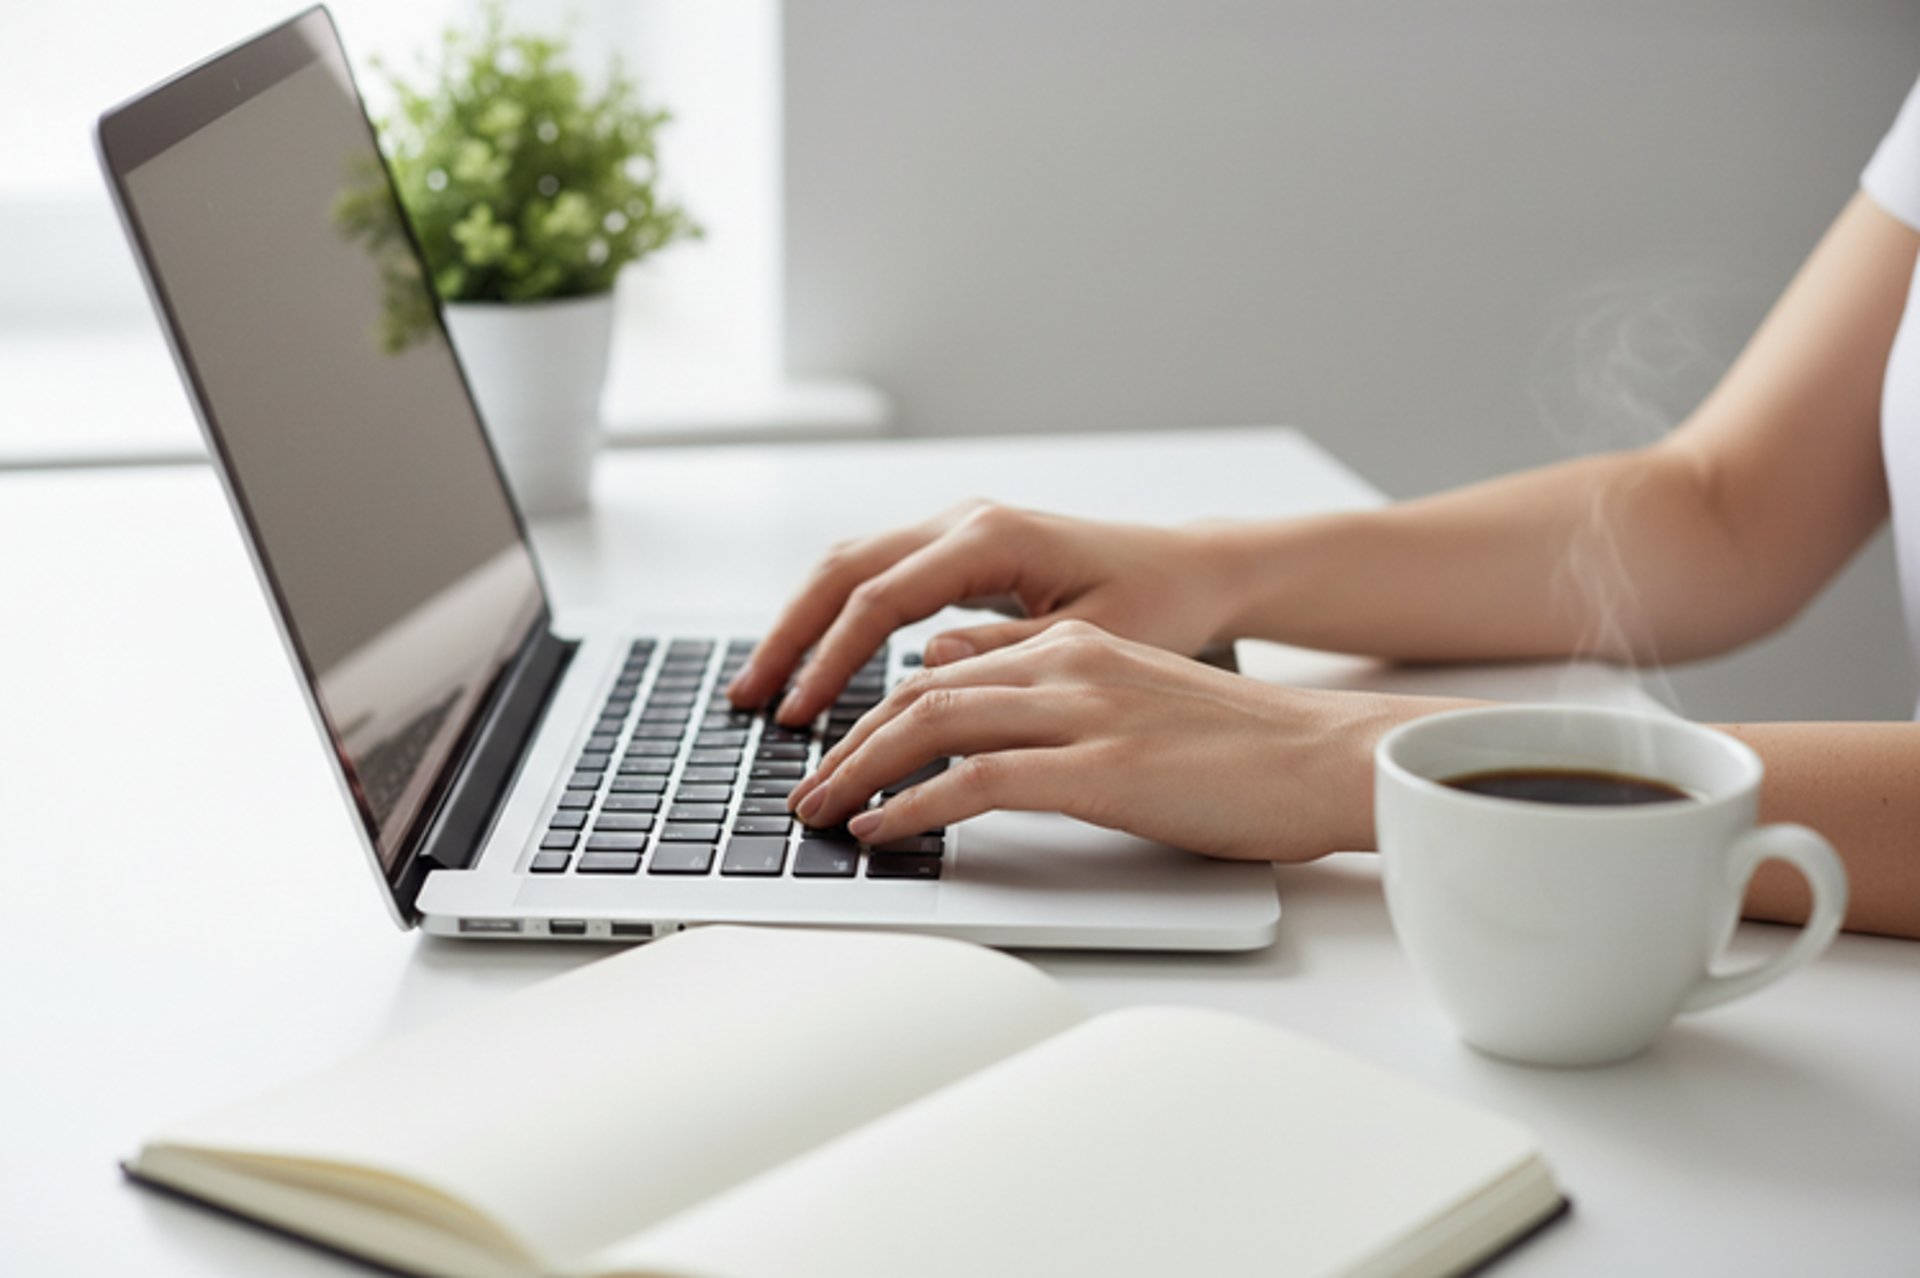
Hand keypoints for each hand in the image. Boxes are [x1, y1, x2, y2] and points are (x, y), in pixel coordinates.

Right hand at [729, 500, 1244, 725]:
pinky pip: (876, 577)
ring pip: (849, 568)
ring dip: (802, 626)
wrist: (1189, 569)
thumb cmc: (1158, 603)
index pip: (880, 599)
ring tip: (764, 690)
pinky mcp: (958, 550)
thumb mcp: (1092, 640)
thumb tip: (922, 668)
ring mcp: (956, 530)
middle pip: (843, 571)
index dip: (831, 662)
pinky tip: (815, 666)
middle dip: (790, 638)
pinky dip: (834, 619)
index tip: (802, 718)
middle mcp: (964, 522)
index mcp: (992, 539)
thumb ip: (1007, 653)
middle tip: (750, 703)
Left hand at [785, 621, 1456, 861]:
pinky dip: (913, 807)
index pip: (941, 670)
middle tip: (806, 794)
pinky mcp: (1101, 769)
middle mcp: (1068, 663)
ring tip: (822, 817)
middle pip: (917, 695)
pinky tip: (883, 834)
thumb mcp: (1132, 696)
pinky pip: (974, 782)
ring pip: (930, 728)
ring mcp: (1083, 712)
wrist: (1330, 760)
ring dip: (860, 775)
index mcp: (1075, 645)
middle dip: (846, 746)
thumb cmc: (1242, 748)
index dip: (873, 714)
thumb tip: (954, 677)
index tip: (837, 755)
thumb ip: (1046, 684)